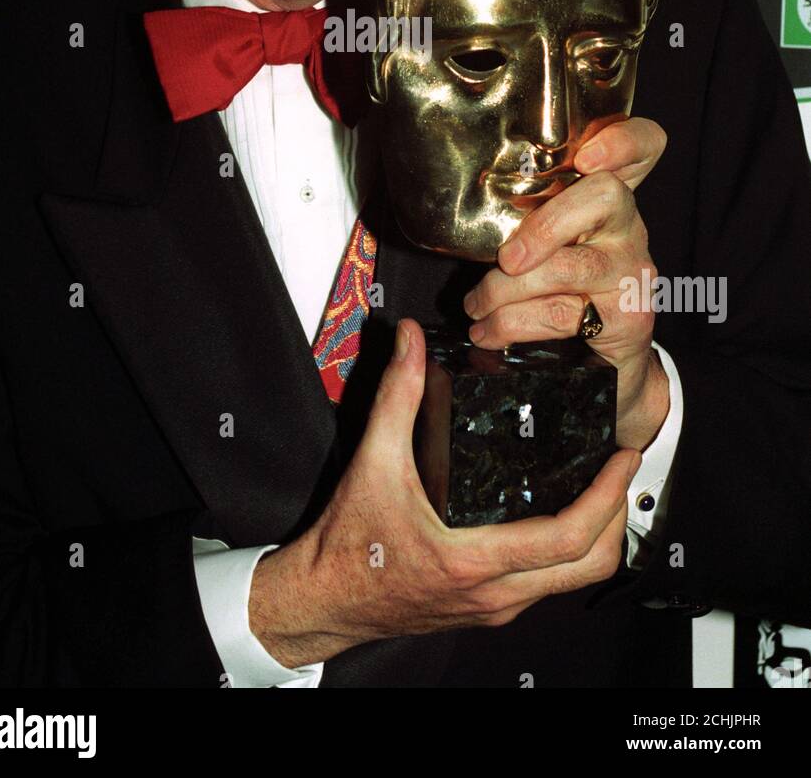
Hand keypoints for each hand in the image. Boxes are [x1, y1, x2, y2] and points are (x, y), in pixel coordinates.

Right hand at [248, 321, 639, 667]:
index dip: (606, 496)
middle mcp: (494, 593)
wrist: (324, 601)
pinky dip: (568, 549)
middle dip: (617, 515)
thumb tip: (411, 340)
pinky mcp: (488, 607)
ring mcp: (495, 606)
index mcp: (474, 561)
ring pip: (572, 580)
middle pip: (590, 567)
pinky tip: (558, 510)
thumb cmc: (346, 545)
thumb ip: (395, 395)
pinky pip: (547, 583)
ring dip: (597, 534)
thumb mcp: (372, 462)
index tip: (622, 457)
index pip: (568, 538)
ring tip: (600, 483)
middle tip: (622, 466)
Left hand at [462, 118, 669, 449]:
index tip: (588, 157)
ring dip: (508, 290)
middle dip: (546, 223)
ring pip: (571, 266)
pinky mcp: (629, 317)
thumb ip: (525, 218)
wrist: (604, 369)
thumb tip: (462, 210)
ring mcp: (633, 271)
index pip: (643, 146)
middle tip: (505, 260)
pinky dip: (513, 324)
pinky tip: (489, 332)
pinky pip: (564, 314)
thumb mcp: (544, 247)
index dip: (623, 141)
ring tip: (476, 307)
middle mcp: (629, 226)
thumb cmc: (562, 295)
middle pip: (607, 194)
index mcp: (606, 199)